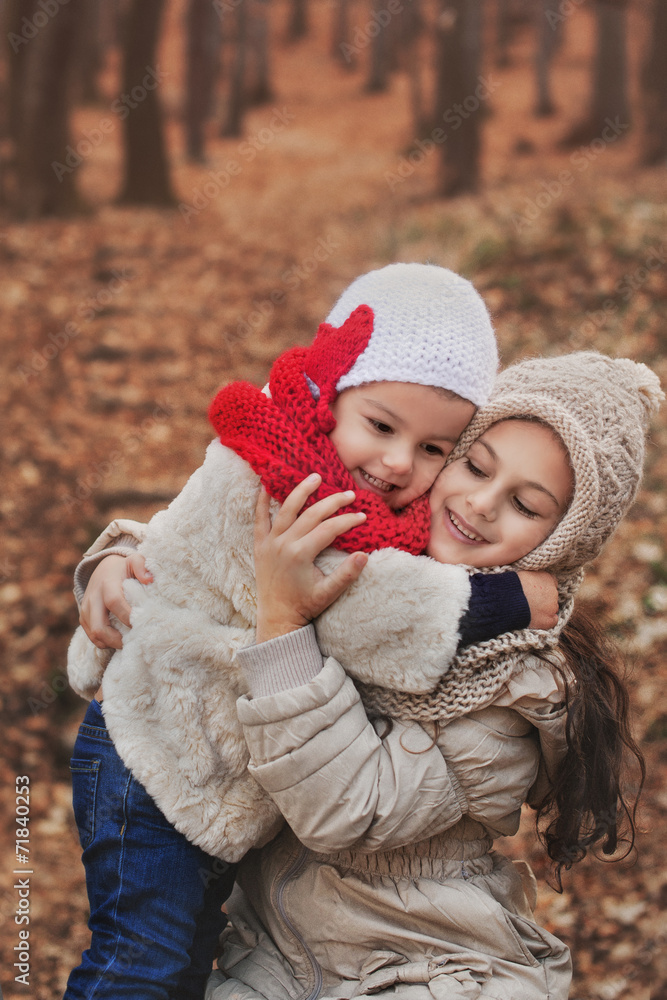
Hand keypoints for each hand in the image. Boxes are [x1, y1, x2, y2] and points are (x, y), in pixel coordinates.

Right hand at [80, 553, 153, 649]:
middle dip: (117, 639)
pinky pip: (91, 636)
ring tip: (128, 642)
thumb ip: (141, 566)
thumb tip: (149, 579)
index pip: (115, 603)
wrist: (103, 569)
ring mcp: (86, 609)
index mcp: (107, 584)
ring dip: (111, 643)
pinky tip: (118, 639)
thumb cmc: (123, 567)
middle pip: (99, 627)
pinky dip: (104, 642)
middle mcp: (93, 598)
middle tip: (134, 642)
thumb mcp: (134, 560)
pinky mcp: (83, 617)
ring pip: (94, 634)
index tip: (142, 625)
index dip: (127, 617)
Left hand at [254, 474, 368, 642]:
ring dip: (301, 491)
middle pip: (311, 514)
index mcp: (301, 554)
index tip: (362, 516)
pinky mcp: (260, 546)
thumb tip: (365, 556)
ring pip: (286, 509)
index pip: (329, 528)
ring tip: (315, 477)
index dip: (348, 520)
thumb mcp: (329, 593)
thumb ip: (346, 574)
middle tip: (349, 494)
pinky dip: (262, 502)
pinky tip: (266, 486)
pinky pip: (259, 519)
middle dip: (333, 502)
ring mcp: (270, 543)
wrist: (277, 618)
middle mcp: (284, 544)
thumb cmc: (305, 606)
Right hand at [517, 570, 558, 630]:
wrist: (507, 600)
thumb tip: (531, 580)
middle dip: (543, 598)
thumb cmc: (512, 586)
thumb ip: (533, 577)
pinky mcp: (548, 620)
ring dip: (544, 609)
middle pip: (552, 596)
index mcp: (547, 578)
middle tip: (530, 601)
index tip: (534, 591)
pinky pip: (552, 621)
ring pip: (552, 608)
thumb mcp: (524, 574)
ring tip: (530, 610)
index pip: (551, 583)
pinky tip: (537, 619)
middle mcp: (553, 592)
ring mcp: (552, 607)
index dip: (542, 588)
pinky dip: (546, 621)